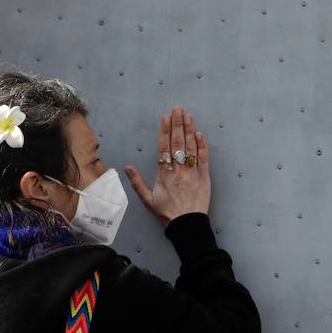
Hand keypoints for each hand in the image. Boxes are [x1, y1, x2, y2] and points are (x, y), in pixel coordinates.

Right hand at [124, 105, 210, 223]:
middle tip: (178, 108)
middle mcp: (178, 170)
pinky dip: (202, 146)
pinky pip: (204, 159)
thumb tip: (126, 167)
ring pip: (191, 147)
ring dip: (190, 130)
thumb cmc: (167, 213)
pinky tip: (200, 134)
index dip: (165, 131)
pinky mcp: (204, 178)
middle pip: (178, 142)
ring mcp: (192, 173)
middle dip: (178, 123)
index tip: (165, 117)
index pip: (164, 147)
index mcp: (164, 173)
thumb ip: (137, 182)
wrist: (187, 224)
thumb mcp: (147, 199)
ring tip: (188, 116)